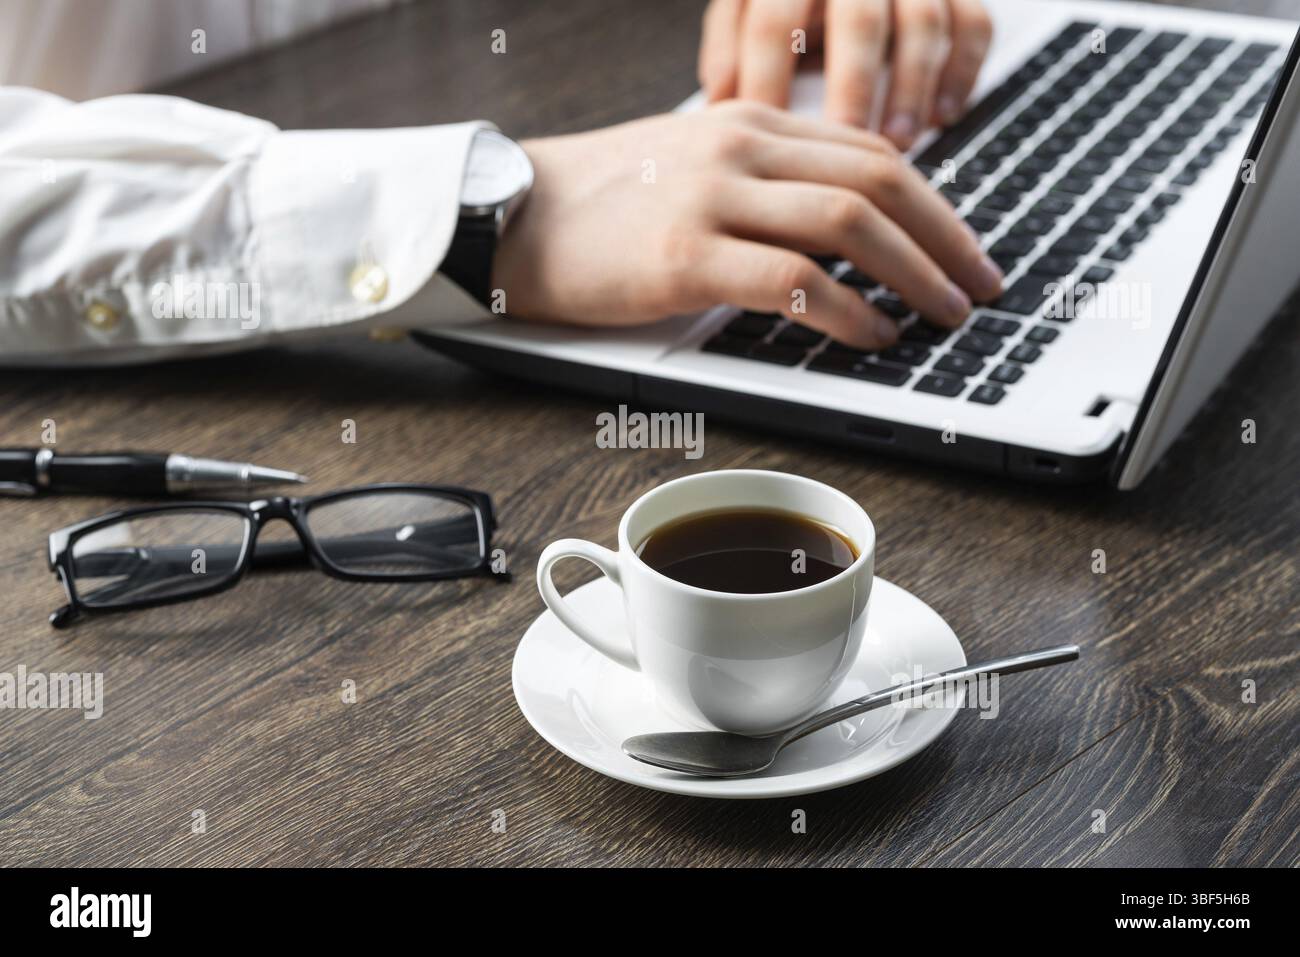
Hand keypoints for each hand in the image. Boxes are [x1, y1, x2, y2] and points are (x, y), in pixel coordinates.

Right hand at [492, 103, 1002, 350]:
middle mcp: (741, 147)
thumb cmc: (604, 203)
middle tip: (981, 288)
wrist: (513, 214)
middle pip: (879, 182)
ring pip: (849, 222)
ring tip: (943, 316)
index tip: (966, 248)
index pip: (872, 151)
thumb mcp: (693, 165)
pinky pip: (793, 279)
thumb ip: (765, 180)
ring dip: (914, 275)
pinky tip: (873, 335)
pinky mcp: (685, 256)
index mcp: (750, 122)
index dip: (936, 205)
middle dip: (946, 240)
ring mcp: (713, 198)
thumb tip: (844, 224)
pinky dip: (847, 311)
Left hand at [699, 0, 993, 148]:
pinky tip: (945, 118)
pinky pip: (973, 23)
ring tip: (898, 144)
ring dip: (912, 87)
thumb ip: (729, 52)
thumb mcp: (742, 15)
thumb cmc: (784, 14)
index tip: (761, 143)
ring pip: (923, 22)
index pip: (772, 19)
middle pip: (857, 19)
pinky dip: (962, 71)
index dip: (766, 79)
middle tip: (844, 145)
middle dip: (851, 87)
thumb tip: (720, 110)